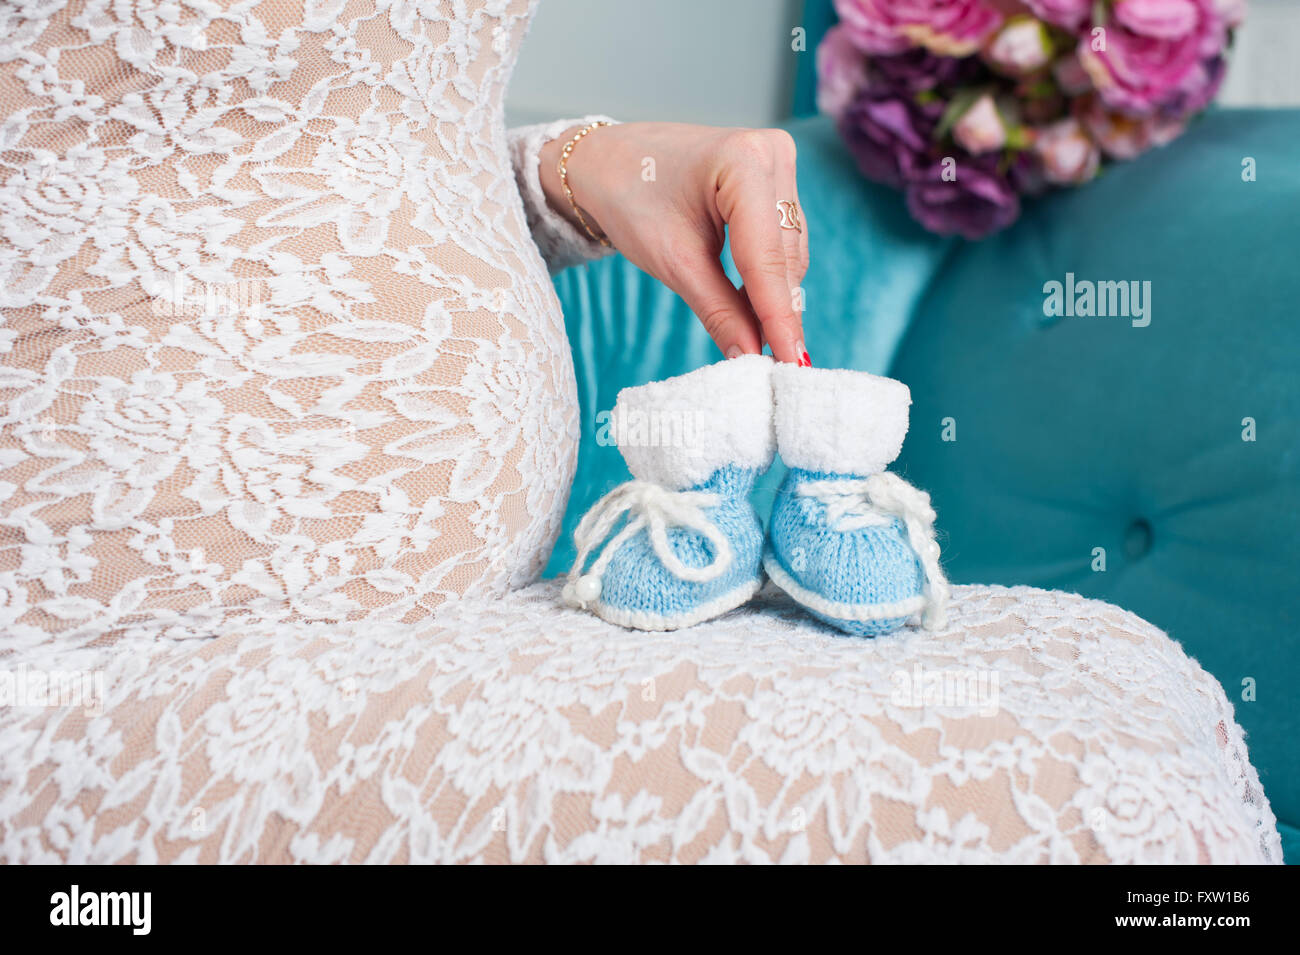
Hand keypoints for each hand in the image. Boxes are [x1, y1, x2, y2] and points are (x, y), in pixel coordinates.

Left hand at [539, 122, 810, 364]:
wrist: (610, 160)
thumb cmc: (631, 198)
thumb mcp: (674, 262)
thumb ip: (720, 311)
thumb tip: (752, 357)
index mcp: (744, 161)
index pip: (767, 257)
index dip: (780, 317)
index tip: (793, 365)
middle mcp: (771, 153)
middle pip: (784, 255)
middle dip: (778, 311)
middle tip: (775, 366)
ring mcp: (777, 160)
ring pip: (788, 251)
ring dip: (775, 296)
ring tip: (760, 340)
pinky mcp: (776, 175)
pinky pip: (782, 239)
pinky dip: (769, 276)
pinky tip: (754, 307)